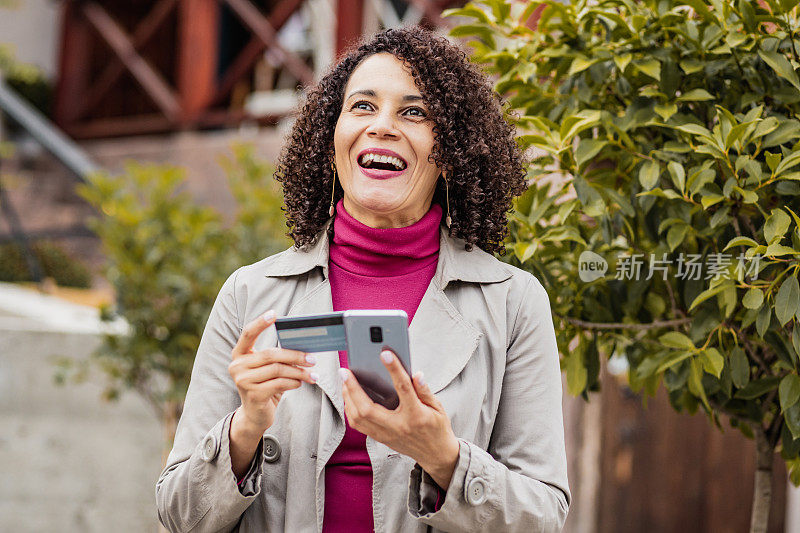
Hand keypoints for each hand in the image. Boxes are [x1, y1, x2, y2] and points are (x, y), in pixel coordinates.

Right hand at [227, 310, 315, 476]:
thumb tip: (302, 345)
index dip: (260, 323)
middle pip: (271, 354)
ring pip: (278, 369)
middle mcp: (237, 366)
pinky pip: (280, 383)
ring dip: (299, 372)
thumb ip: (276, 357)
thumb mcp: (267, 369)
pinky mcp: (253, 395)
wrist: (255, 415)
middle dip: (295, 355)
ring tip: (312, 374)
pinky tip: (300, 383)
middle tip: (312, 358)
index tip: (274, 314)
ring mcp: (243, 381)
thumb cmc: (265, 386)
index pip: (248, 334)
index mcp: (239, 355)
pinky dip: (294, 382)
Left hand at [340, 350, 460, 489]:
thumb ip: (425, 390)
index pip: (403, 388)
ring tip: (345, 382)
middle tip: (346, 371)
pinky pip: (359, 425)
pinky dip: (351, 410)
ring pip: (359, 418)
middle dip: (353, 388)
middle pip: (368, 408)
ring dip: (348, 399)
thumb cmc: (437, 428)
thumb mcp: (438, 407)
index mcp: (416, 415)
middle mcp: (398, 426)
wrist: (436, 455)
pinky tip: (350, 398)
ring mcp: (387, 435)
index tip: (385, 354)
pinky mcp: (381, 439)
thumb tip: (416, 374)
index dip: (394, 369)